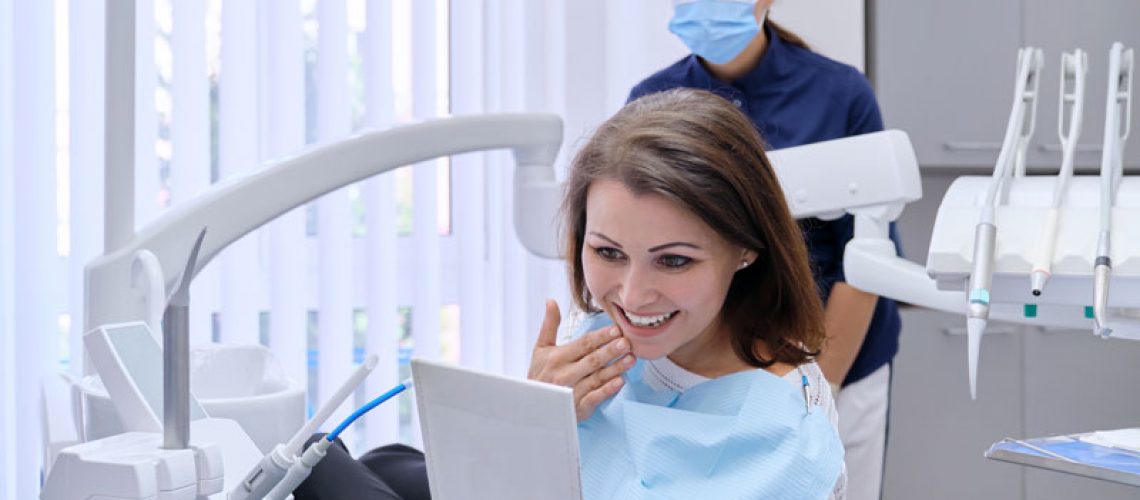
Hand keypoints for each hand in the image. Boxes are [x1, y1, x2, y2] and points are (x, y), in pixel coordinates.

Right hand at [528, 299, 635, 420]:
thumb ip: (549, 325)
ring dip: (615, 368)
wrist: (532, 406)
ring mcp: (572, 391)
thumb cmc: (539, 375)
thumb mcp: (540, 348)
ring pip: (597, 378)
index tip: (616, 329)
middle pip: (592, 359)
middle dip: (610, 350)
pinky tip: (620, 381)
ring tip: (630, 359)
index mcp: (557, 357)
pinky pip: (595, 397)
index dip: (600, 337)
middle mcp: (564, 374)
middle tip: (626, 342)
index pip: (583, 344)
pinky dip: (608, 390)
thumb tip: (551, 301)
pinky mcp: (579, 408)